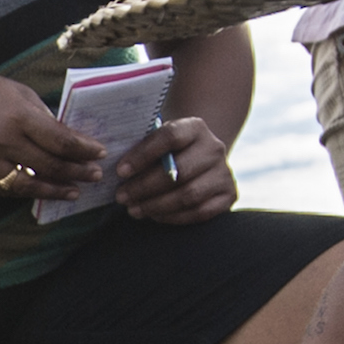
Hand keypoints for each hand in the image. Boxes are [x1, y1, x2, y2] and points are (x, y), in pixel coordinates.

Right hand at [0, 68, 101, 205]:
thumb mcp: (14, 91)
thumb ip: (41, 114)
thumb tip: (66, 135)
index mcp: (18, 116)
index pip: (61, 140)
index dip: (84, 149)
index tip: (99, 152)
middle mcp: (4, 141)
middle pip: (51, 165)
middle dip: (77, 171)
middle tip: (95, 175)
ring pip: (30, 184)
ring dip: (56, 189)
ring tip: (74, 192)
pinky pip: (7, 190)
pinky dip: (28, 192)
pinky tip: (42, 190)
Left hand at [111, 117, 238, 225]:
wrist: (202, 159)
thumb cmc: (170, 151)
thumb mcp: (159, 141)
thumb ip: (142, 148)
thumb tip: (113, 169)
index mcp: (195, 127)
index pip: (170, 137)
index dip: (143, 155)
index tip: (119, 171)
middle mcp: (214, 148)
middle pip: (178, 171)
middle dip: (144, 187)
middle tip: (121, 197)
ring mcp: (224, 173)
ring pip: (188, 195)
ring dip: (156, 205)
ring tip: (133, 210)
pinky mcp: (229, 196)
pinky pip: (199, 212)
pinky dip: (173, 217)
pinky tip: (154, 216)